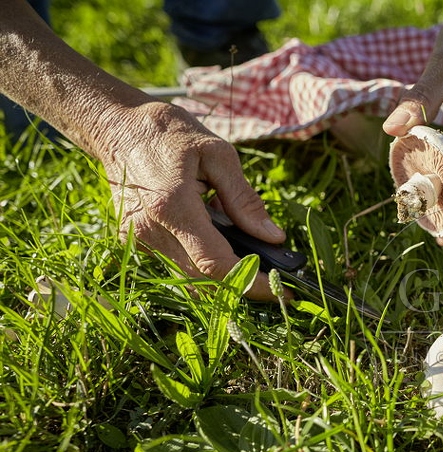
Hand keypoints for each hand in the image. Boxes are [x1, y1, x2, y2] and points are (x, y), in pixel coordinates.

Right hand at [103, 102, 286, 299]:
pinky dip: (203, 263)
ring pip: (191, 280)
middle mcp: (151, 231)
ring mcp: (139, 241)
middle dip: (243, 286)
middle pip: (204, 282)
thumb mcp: (218, 155)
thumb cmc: (170, 134)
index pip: (216, 264)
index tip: (282, 290)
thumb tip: (273, 238)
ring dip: (224, 276)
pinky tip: (217, 238)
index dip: (252, 282)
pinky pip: (177, 266)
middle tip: (275, 277)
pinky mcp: (136, 243)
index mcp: (173, 206)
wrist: (117, 127)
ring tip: (248, 252)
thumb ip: (245, 200)